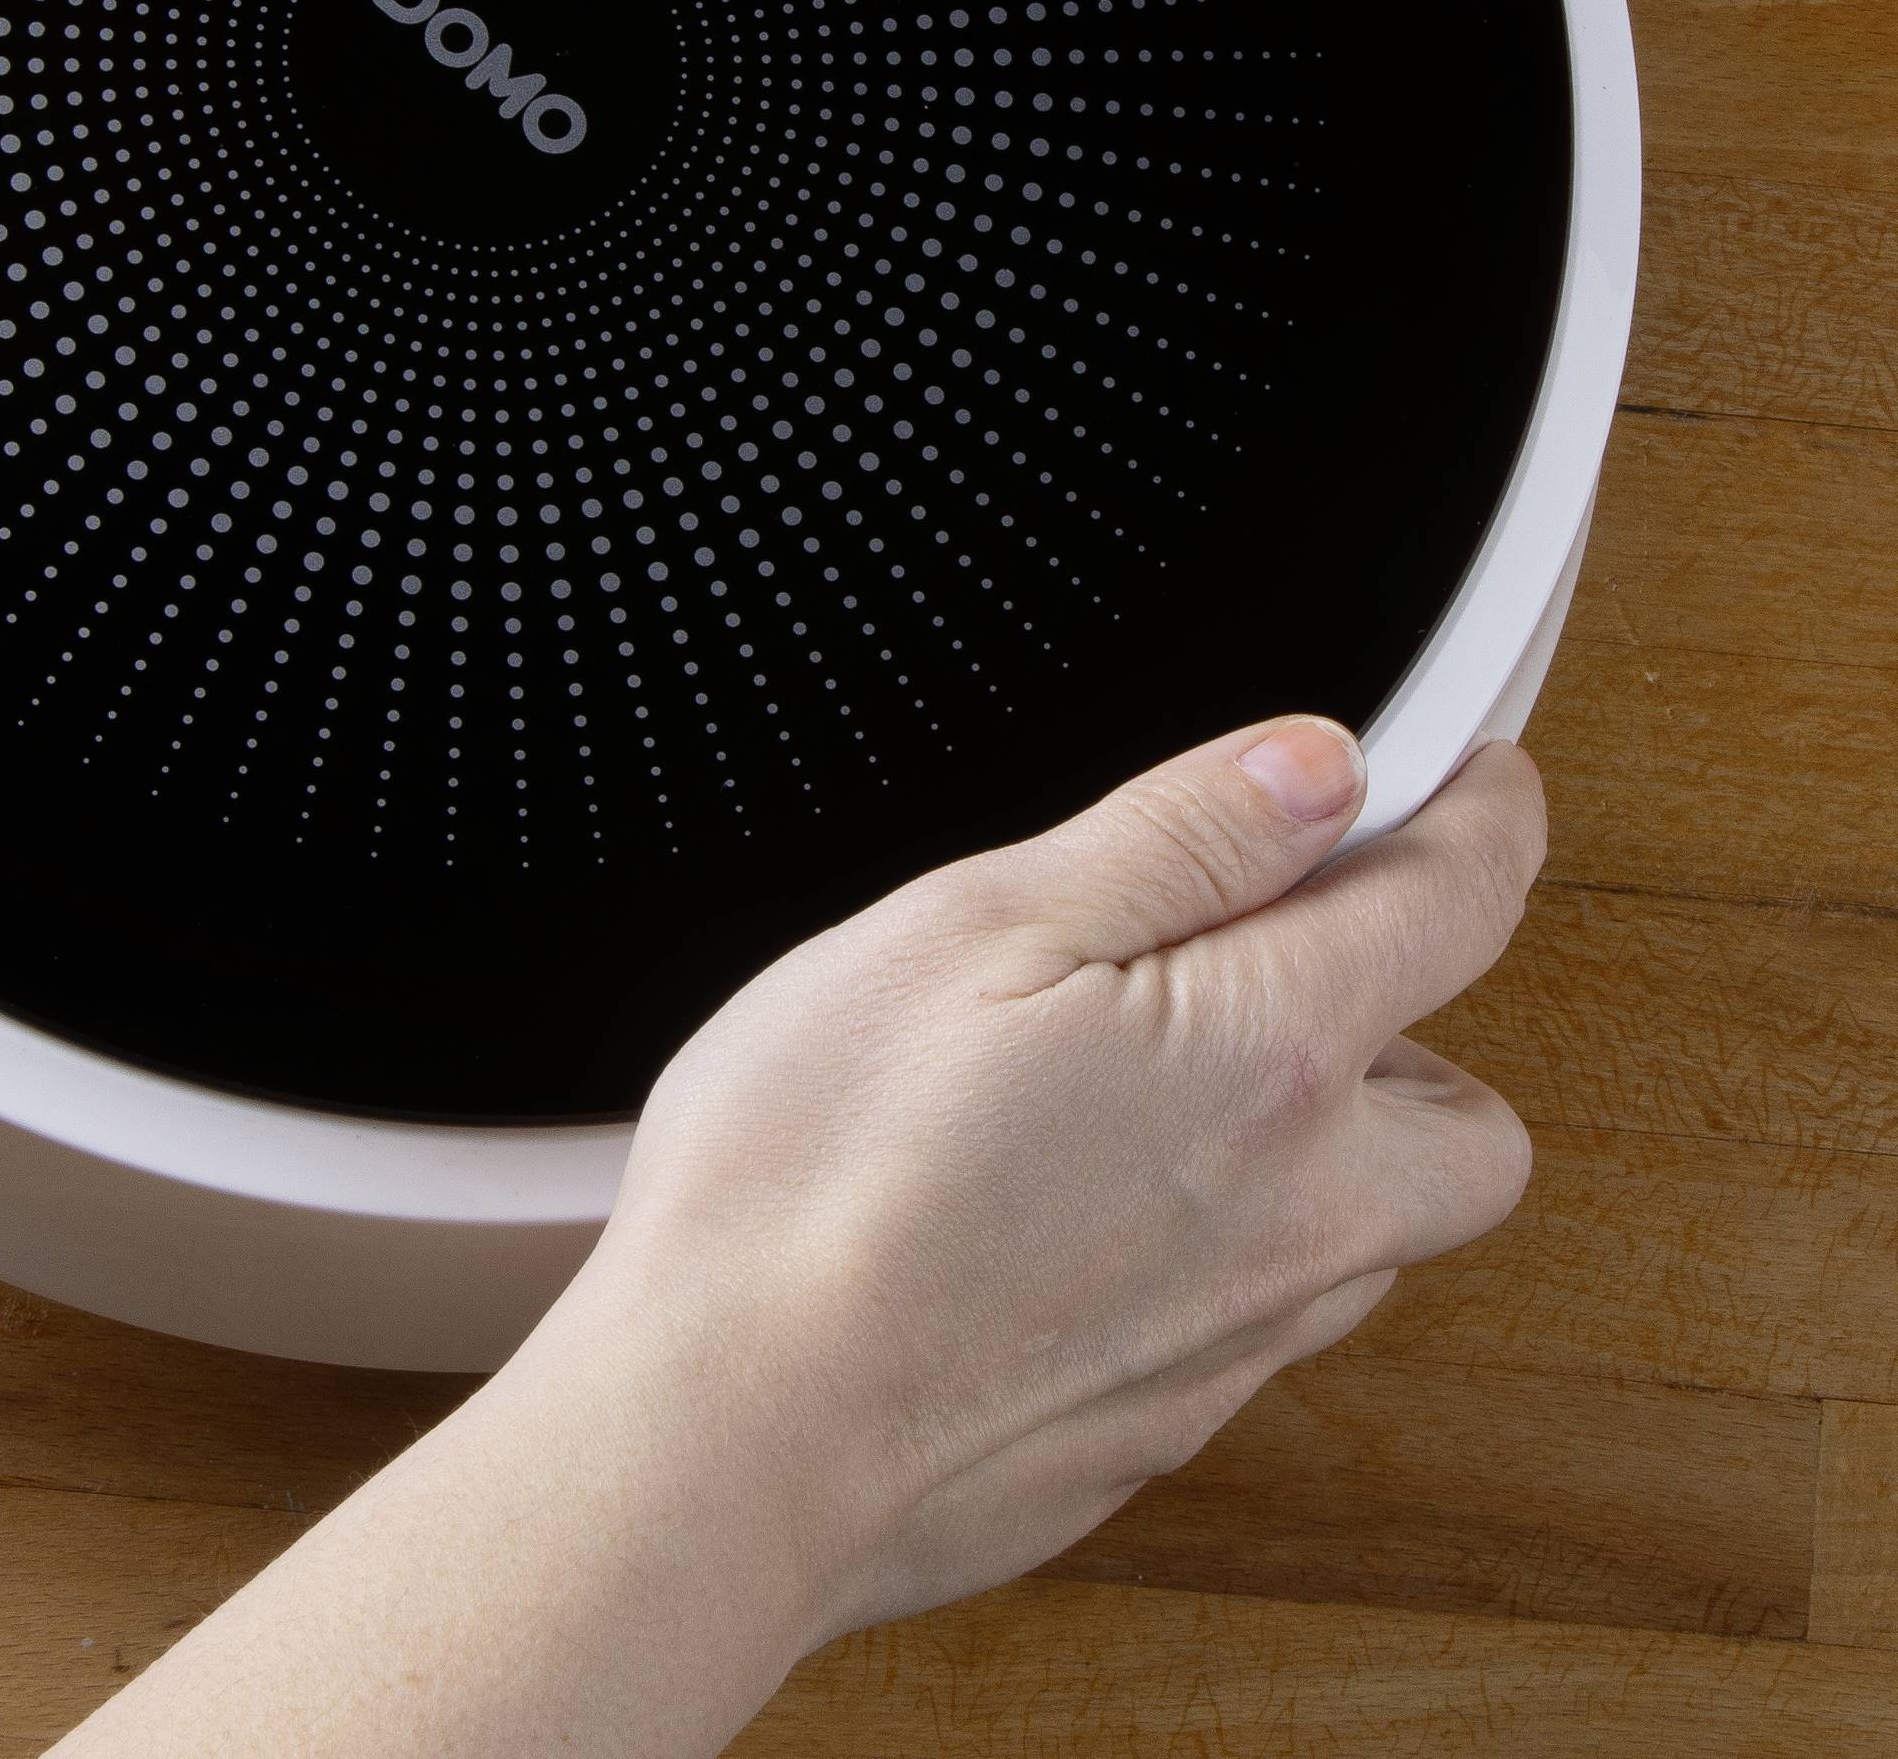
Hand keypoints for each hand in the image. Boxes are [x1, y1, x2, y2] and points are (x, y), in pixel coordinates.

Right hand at [542, 715, 1542, 1646]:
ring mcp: (1233, 1349)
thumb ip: (1177, 838)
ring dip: (1310, 1152)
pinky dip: (1204, 1254)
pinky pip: (1244, 1325)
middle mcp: (1298, 1219)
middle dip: (1414, 1031)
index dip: (1481, 814)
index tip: (1476, 782)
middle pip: (1470, 1121)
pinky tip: (1059, 1214)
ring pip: (1361, 1237)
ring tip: (1140, 1086)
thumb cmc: (815, 1177)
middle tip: (1276, 965)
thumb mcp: (974, 924)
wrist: (727, 1438)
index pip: (1458, 908)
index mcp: (1266, 1057)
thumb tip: (1319, 770)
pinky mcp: (1155, 1434)